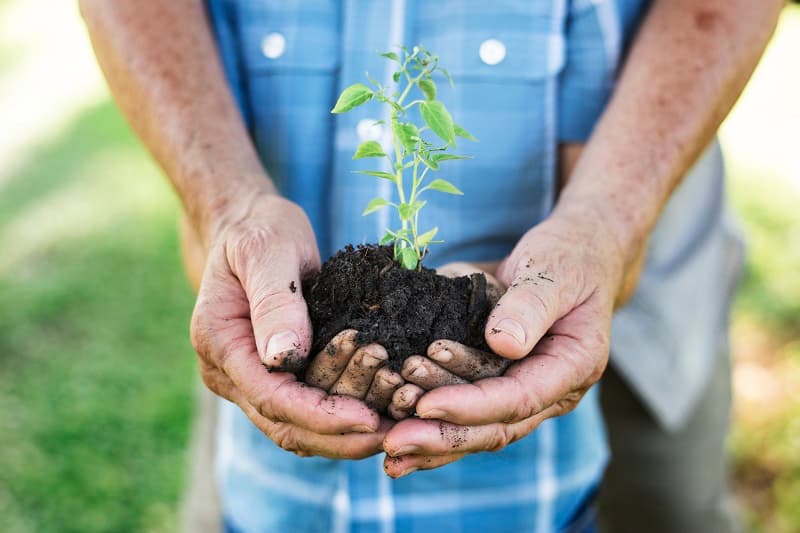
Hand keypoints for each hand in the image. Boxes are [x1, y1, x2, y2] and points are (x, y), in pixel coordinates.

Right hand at [190, 193, 386, 457]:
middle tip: (394, 436)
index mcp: (220, 343)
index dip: (322, 415)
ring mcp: (247, 378)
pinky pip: (305, 410)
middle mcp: (228, 372)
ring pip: (296, 428)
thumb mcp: (268, 251)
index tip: (369, 419)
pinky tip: (380, 414)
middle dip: (340, 438)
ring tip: (394, 430)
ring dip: (344, 436)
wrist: (250, 227)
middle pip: (284, 425)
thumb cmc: (260, 231)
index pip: (272, 397)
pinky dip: (341, 418)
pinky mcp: (272, 376)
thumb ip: (274, 301)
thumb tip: (285, 357)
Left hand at [383, 207, 626, 475]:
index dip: (470, 405)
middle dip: (442, 438)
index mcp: (572, 367)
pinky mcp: (496, 381)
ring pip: (476, 428)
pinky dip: (429, 422)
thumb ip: (531, 305)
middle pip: (494, 427)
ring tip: (387, 442)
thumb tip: (503, 344)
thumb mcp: (553, 272)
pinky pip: (463, 409)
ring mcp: (522, 389)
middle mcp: (548, 390)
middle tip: (394, 443)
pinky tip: (391, 431)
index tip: (426, 406)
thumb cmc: (568, 258)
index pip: (518, 399)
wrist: (573, 254)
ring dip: (431, 439)